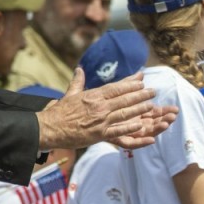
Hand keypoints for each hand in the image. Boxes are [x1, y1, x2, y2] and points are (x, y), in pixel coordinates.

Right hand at [37, 69, 179, 151]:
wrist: (49, 128)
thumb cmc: (59, 111)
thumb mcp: (69, 94)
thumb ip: (78, 82)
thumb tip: (79, 69)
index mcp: (92, 96)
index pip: (115, 88)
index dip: (130, 84)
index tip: (141, 81)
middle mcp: (99, 106)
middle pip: (124, 99)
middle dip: (140, 95)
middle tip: (153, 91)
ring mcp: (100, 120)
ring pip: (124, 113)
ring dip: (140, 109)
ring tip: (152, 106)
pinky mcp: (100, 134)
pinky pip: (118, 130)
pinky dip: (130, 127)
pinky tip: (141, 125)